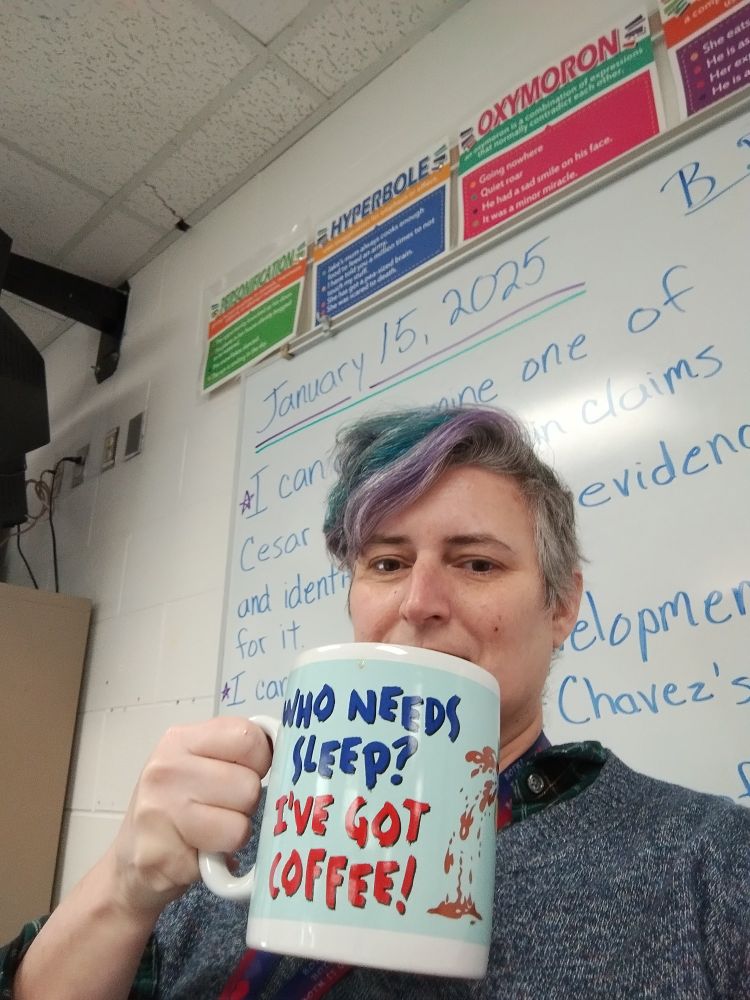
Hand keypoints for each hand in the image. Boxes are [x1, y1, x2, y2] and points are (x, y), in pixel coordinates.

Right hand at [107, 716, 271, 917]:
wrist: (129, 865)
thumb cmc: (176, 808)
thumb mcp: (198, 764)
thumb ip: (234, 752)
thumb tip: (289, 749)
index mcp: (180, 739)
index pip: (248, 738)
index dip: (261, 761)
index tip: (248, 772)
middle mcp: (166, 770)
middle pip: (248, 785)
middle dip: (246, 804)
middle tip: (221, 810)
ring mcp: (160, 812)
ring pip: (240, 824)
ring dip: (235, 833)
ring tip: (210, 832)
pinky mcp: (162, 854)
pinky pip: (222, 854)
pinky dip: (220, 857)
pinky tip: (198, 852)